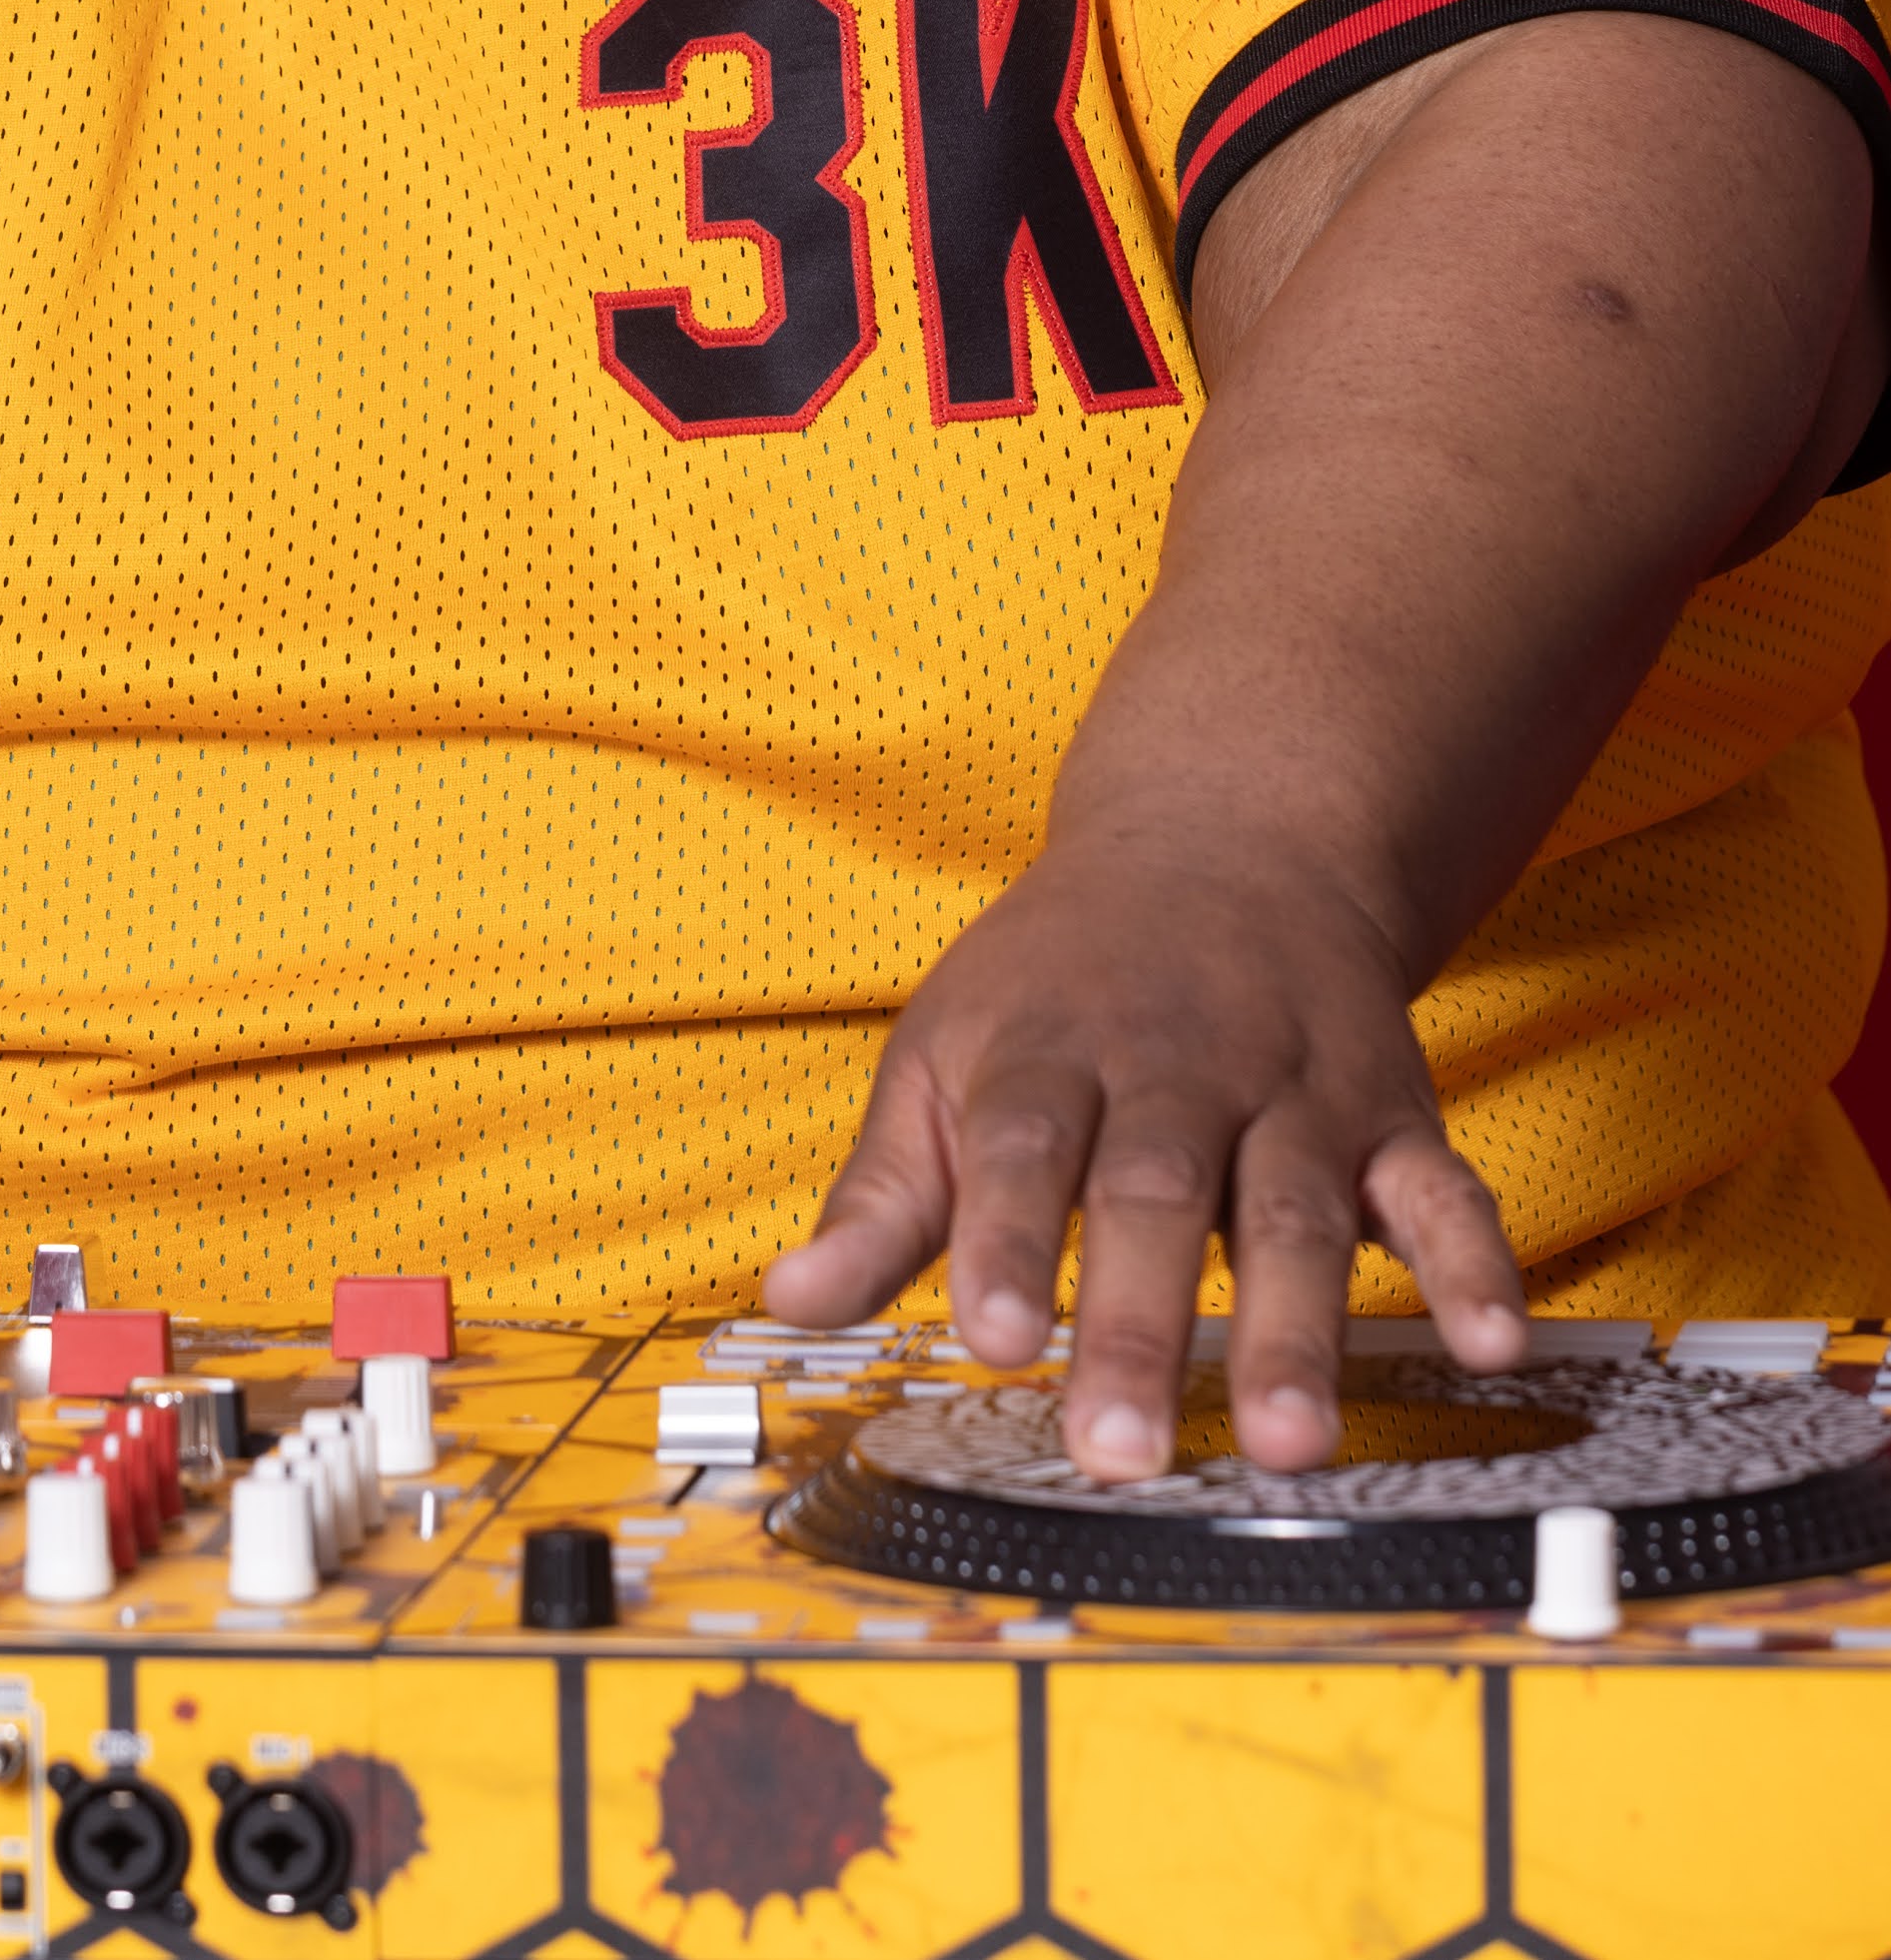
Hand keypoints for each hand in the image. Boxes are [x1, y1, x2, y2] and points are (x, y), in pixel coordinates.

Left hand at [760, 831, 1525, 1475]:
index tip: (990, 1337)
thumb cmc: (1061, 977)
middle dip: (1136, 1319)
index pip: (1022, 1142)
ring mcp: (1290, 1086)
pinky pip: (1442, 1184)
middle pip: (1153, 1189)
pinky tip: (1491, 1342)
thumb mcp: (946, 1052)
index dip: (1004, 1237)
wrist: (1228, 834)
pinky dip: (1474, 1262)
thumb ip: (883, 1195)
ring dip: (1297, 1324)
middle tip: (1117, 1444)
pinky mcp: (1390, 1111)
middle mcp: (1174, 1064)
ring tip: (1290, 1440)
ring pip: (1293, 1203)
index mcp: (1050, 1049)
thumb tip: (788, 1308)